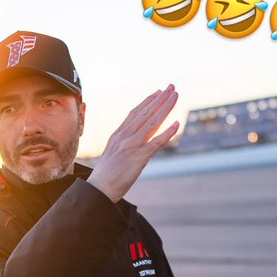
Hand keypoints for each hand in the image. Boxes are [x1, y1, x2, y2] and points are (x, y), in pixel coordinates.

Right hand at [87, 85, 179, 202]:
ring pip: (152, 122)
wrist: (99, 188)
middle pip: (146, 113)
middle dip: (160, 99)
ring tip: (176, 96)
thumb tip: (134, 140)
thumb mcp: (113, 153)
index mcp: (118, 135)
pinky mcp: (139, 158)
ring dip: (165, 108)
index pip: (135, 113)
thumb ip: (123, 144)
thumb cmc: (106, 175)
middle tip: (172, 87)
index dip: (148, 101)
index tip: (158, 92)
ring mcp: (132, 146)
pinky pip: (156, 143)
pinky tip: (177, 124)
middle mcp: (125, 137)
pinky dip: (167, 133)